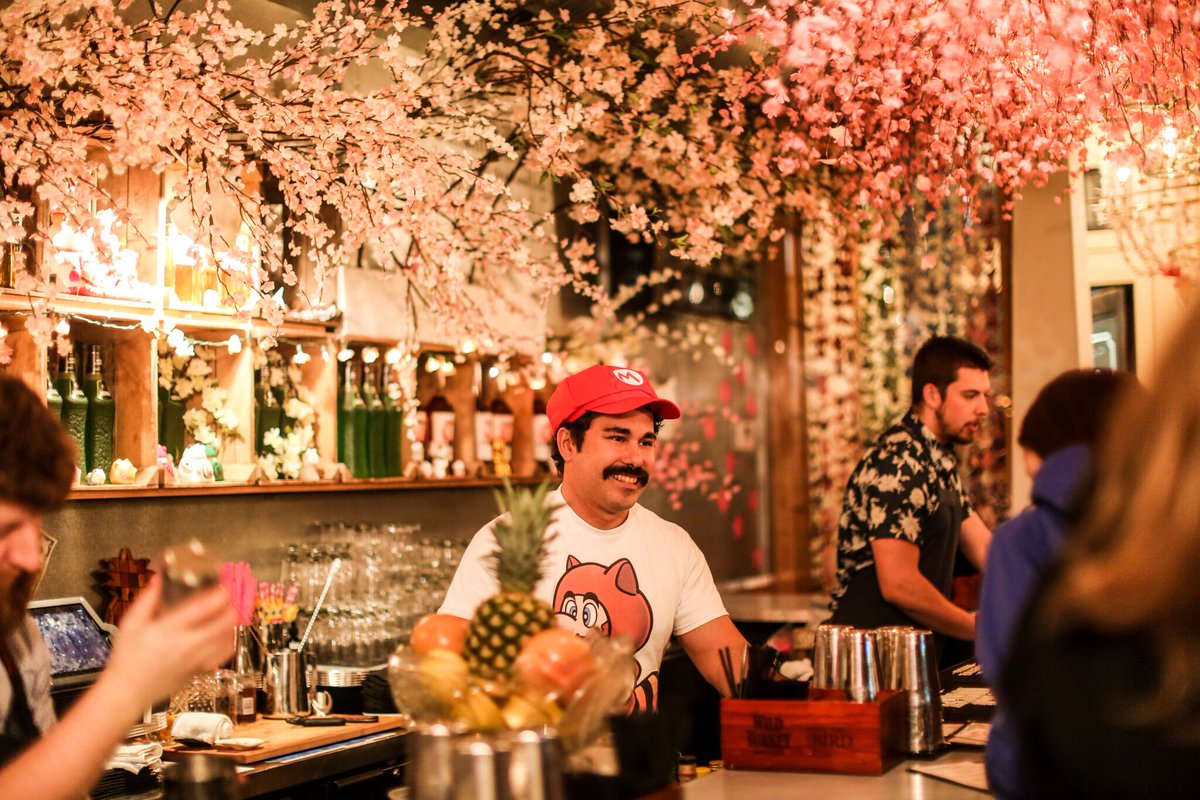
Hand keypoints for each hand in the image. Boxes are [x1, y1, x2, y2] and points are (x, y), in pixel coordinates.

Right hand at [102, 574, 236, 708]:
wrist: (127, 692)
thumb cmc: (127, 658)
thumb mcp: (131, 623)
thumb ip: (148, 598)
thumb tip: (160, 575)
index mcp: (169, 630)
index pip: (203, 608)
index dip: (220, 593)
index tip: (226, 582)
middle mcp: (188, 645)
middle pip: (225, 621)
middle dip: (234, 603)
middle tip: (234, 592)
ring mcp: (198, 659)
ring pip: (230, 636)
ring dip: (235, 620)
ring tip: (233, 607)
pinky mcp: (201, 670)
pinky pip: (226, 653)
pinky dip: (231, 638)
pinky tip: (227, 629)